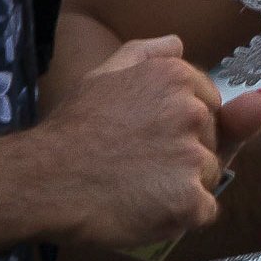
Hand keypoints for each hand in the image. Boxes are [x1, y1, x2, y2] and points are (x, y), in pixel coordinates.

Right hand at [28, 36, 231, 251]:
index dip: (182, 125)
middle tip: (141, 161)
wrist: (47, 179)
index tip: (150, 135)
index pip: (210, 104)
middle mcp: (193, 112)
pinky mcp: (190, 201)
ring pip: (210, 176)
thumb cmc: (74, 127)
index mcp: (177, 77)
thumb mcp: (105, 73)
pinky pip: (204, 210)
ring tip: (142, 187)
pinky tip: (149, 209)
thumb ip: (149, 53)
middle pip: (213, 140)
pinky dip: (183, 215)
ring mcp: (194, 158)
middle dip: (187, 152)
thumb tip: (181, 45)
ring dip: (185, 185)